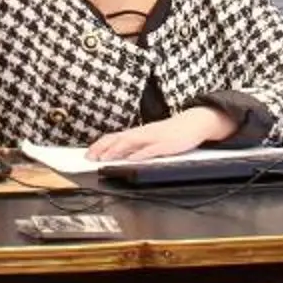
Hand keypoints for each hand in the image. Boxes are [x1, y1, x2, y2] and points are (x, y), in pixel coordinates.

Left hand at [88, 106, 237, 163]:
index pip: (115, 136)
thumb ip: (138, 145)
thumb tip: (122, 155)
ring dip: (117, 150)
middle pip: (119, 139)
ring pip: (131, 142)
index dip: (100, 145)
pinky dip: (140, 154)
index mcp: (139, 132)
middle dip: (103, 149)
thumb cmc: (173, 132)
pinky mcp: (166, 144)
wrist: (195, 123)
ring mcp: (154, 138)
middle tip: (90, 158)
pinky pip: (151, 150)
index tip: (88, 153)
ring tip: (105, 159)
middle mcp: (144, 133)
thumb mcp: (153, 138)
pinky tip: (132, 160)